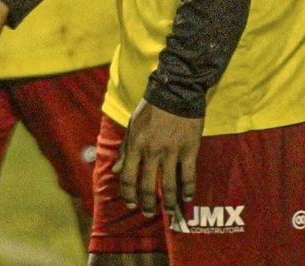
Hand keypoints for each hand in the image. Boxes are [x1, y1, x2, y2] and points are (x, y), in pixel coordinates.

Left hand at [113, 99, 203, 216]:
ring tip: (169, 211)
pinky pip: (189, 175)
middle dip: (147, 204)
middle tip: (148, 213)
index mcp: (136, 145)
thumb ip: (125, 150)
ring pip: (169, 185)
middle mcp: (152, 151)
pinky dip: (188, 190)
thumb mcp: (133, 126)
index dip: (128, 193)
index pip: (128, 177)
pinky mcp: (189, 149)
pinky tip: (187, 198)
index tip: (131, 203)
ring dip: (168, 202)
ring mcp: (172, 152)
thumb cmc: (151, 108)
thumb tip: (115, 170)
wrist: (176, 91)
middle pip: (148, 186)